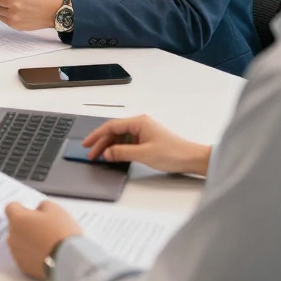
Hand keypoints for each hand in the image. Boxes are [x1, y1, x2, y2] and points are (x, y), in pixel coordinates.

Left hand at [5, 200, 82, 279]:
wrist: (68, 263)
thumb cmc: (61, 232)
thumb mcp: (55, 210)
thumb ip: (42, 206)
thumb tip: (38, 210)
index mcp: (18, 219)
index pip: (11, 207)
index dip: (21, 208)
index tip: (31, 211)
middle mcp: (12, 236)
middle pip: (15, 226)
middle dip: (25, 225)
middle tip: (42, 228)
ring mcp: (16, 254)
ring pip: (18, 242)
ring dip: (27, 240)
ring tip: (45, 243)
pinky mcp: (24, 268)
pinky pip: (24, 257)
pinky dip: (31, 255)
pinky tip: (45, 255)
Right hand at [82, 115, 210, 175]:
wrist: (193, 159)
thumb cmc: (173, 153)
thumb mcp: (144, 154)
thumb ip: (122, 152)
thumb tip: (106, 153)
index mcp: (138, 122)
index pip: (111, 126)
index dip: (97, 135)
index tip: (87, 144)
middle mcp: (140, 124)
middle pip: (114, 131)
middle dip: (102, 142)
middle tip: (91, 154)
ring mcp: (144, 132)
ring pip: (120, 137)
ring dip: (110, 147)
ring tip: (101, 157)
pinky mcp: (147, 140)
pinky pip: (128, 142)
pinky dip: (120, 149)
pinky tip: (115, 156)